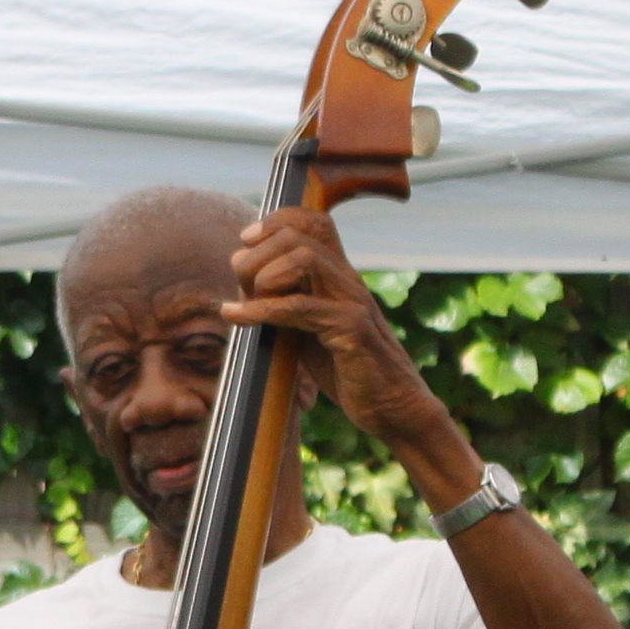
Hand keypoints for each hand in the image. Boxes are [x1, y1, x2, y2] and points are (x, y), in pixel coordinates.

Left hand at [229, 206, 471, 488]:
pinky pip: (299, 308)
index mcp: (340, 277)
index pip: (316, 222)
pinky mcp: (351, 331)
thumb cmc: (349, 371)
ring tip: (244, 300)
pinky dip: (259, 310)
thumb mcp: (312, 331)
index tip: (247, 240)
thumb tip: (244, 293)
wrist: (393, 408)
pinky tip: (236, 316)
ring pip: (303, 259)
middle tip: (239, 277)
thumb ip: (288, 308)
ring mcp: (352, 303)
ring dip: (263, 274)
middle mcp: (348, 282)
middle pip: (301, 235)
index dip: (278, 220)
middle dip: (259, 250)